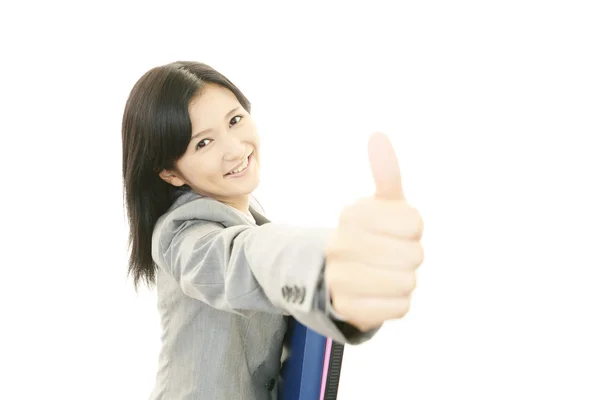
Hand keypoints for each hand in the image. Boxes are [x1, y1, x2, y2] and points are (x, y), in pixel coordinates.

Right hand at [324, 132, 423, 331]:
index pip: (414, 221)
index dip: (412, 227)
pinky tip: (380, 294)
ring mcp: (340, 279)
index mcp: (351, 215)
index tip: (395, 229)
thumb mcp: (380, 204)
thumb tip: (378, 135)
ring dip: (405, 279)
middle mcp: (340, 245)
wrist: (336, 277)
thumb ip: (384, 172)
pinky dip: (397, 302)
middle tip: (391, 254)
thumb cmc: (370, 236)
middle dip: (410, 254)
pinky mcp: (348, 309)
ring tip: (385, 273)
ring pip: (408, 281)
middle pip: (414, 253)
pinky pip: (400, 307)